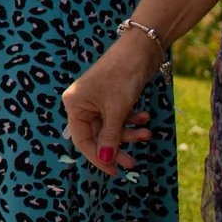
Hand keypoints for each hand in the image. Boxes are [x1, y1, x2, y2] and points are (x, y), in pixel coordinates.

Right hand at [62, 34, 164, 174]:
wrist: (140, 50)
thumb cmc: (121, 77)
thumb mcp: (116, 110)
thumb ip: (110, 136)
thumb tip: (105, 159)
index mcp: (74, 105)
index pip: (82, 139)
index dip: (97, 157)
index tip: (115, 171)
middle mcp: (82, 104)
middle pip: (97, 135)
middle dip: (117, 147)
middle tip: (133, 162)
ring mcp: (97, 101)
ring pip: (111, 127)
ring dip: (129, 133)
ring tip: (147, 133)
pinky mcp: (112, 97)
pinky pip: (119, 117)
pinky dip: (131, 120)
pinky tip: (144, 117)